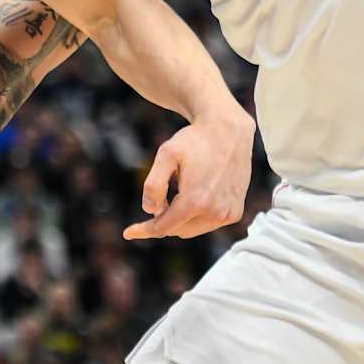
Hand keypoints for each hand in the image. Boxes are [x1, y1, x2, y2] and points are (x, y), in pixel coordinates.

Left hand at [123, 108, 253, 240]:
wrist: (228, 131)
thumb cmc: (194, 141)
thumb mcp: (166, 154)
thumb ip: (153, 185)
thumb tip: (150, 210)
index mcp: (195, 201)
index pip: (163, 228)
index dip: (144, 230)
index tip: (128, 233)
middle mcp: (214, 212)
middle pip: (177, 230)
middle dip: (165, 217)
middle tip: (162, 195)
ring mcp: (227, 214)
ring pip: (192, 229)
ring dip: (181, 217)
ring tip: (184, 188)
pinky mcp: (235, 212)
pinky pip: (208, 223)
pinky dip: (197, 215)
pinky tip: (199, 191)